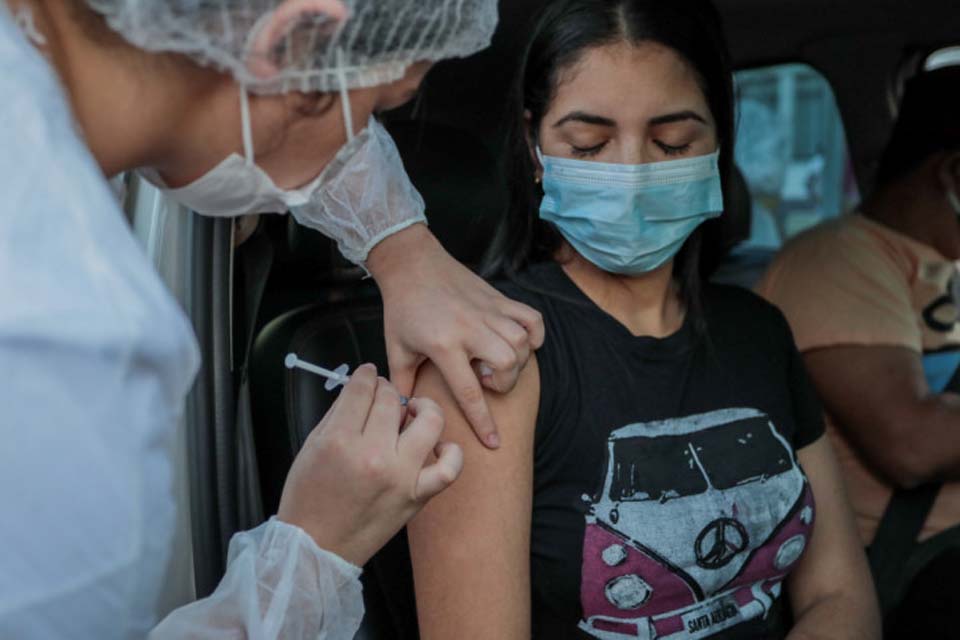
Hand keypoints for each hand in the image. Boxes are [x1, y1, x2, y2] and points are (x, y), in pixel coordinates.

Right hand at [277, 364, 461, 565]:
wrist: (318, 548)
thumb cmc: (309, 499)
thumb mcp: (311, 446)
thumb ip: (338, 414)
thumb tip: (362, 390)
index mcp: (340, 441)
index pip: (363, 388)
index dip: (366, 375)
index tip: (368, 375)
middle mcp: (373, 456)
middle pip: (392, 400)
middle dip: (387, 389)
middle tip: (383, 396)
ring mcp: (401, 477)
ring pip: (430, 421)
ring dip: (423, 408)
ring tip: (413, 412)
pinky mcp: (417, 496)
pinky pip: (450, 468)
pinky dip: (451, 452)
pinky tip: (438, 446)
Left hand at [367, 224, 544, 448]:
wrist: (412, 265)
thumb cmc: (402, 308)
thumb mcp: (396, 348)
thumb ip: (402, 383)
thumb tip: (405, 412)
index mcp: (443, 344)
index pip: (469, 391)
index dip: (483, 422)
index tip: (494, 442)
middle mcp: (470, 328)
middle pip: (507, 363)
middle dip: (504, 382)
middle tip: (486, 379)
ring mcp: (488, 311)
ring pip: (522, 342)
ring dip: (517, 360)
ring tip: (496, 361)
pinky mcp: (499, 299)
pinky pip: (532, 319)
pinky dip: (535, 335)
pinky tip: (521, 342)